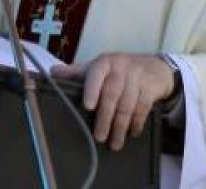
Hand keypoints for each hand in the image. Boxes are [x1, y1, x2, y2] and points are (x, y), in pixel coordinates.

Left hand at [52, 53, 174, 150]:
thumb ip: (76, 73)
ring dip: (120, 126)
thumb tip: (52, 73)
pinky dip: (136, 123)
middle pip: (112, 93)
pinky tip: (131, 133)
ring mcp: (137, 76)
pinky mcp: (151, 87)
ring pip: (128, 103)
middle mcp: (121, 66)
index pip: (96, 74)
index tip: (88, 106)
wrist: (153, 67)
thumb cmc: (118, 70)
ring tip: (114, 143)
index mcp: (104, 62)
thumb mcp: (98, 68)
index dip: (92, 89)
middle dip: (105, 117)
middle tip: (99, 137)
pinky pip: (143, 107)